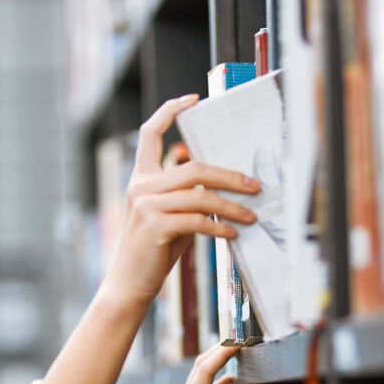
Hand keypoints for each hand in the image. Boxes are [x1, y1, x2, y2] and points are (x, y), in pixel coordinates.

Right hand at [99, 95, 261, 308]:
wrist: (129, 284)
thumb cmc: (153, 250)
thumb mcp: (169, 215)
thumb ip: (186, 194)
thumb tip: (222, 182)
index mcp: (141, 178)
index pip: (150, 134)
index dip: (170, 111)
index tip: (193, 99)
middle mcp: (141, 186)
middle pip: (192, 166)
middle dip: (230, 175)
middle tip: (255, 186)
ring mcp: (145, 205)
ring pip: (199, 194)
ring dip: (231, 205)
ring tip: (251, 216)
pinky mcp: (154, 227)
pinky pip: (196, 220)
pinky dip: (218, 227)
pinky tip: (232, 234)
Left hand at [111, 344, 254, 383]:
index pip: (205, 371)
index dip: (222, 353)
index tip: (238, 341)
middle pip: (202, 367)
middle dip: (219, 350)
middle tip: (239, 338)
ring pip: (203, 378)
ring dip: (219, 363)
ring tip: (236, 352)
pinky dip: (219, 383)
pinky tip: (230, 382)